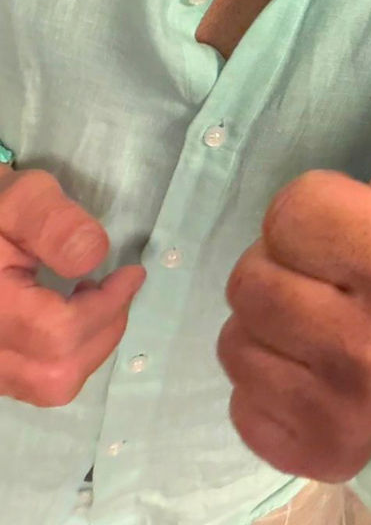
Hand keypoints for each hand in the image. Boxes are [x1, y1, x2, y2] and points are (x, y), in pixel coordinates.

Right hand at [0, 166, 144, 405]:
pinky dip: (65, 356)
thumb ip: (53, 224)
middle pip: (56, 374)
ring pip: (47, 386)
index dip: (107, 307)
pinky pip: (35, 383)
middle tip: (115, 287)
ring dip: (87, 346)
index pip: (59, 333)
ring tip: (88, 299)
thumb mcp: (22, 200)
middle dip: (103, 329)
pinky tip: (67, 318)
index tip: (131, 274)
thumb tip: (94, 256)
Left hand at [219, 65, 370, 481]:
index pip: (289, 212)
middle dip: (279, 264)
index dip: (310, 209)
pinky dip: (263, 378)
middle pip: (249, 278)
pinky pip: (239, 399)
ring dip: (263, 321)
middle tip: (324, 271)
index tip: (347, 223)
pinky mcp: (317, 450)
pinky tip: (305, 364)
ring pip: (235, 339)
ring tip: (312, 313)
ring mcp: (344, 406)